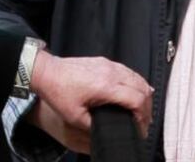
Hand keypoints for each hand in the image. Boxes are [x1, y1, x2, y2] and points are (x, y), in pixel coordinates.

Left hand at [28, 51, 152, 149]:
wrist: (47, 71)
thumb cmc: (58, 91)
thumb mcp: (75, 116)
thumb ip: (94, 126)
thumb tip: (107, 131)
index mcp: (106, 86)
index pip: (137, 99)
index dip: (144, 116)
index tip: (141, 128)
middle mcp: (111, 73)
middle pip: (143, 88)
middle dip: (147, 107)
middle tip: (143, 122)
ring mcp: (109, 65)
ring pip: (138, 77)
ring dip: (143, 94)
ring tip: (141, 110)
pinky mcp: (105, 62)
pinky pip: (128, 71)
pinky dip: (136, 83)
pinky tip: (134, 92)